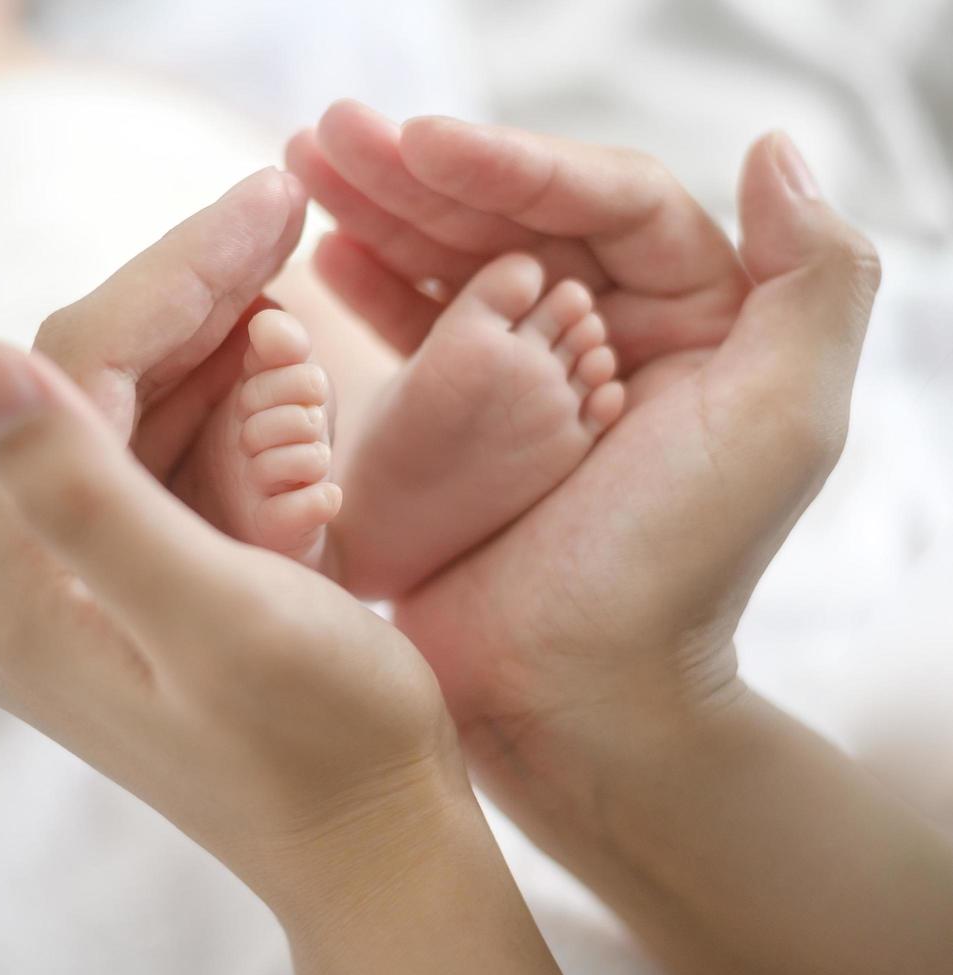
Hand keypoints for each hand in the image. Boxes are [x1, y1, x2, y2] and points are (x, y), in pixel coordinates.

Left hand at [0, 174, 560, 974]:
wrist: (368, 838)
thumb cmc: (323, 742)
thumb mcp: (212, 612)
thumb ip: (79, 492)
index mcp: (6, 592)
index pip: (74, 375)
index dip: (175, 277)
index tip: (271, 199)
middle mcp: (0, 585)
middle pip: (89, 381)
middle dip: (194, 297)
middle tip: (285, 210)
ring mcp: (48, 582)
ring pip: (122, 406)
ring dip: (207, 340)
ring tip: (285, 277)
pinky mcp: (100, 579)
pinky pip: (146, 452)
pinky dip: (210, 398)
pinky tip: (267, 356)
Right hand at [293, 101, 876, 789]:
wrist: (577, 698)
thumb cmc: (673, 571)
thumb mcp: (781, 422)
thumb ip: (815, 280)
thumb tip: (773, 149)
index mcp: (692, 317)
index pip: (598, 200)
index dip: (507, 161)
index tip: (419, 143)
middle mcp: (612, 334)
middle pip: (512, 219)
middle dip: (418, 173)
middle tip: (328, 134)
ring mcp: (530, 375)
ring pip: (456, 263)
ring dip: (378, 210)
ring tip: (303, 166)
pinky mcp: (464, 421)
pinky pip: (418, 330)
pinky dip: (370, 285)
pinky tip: (323, 251)